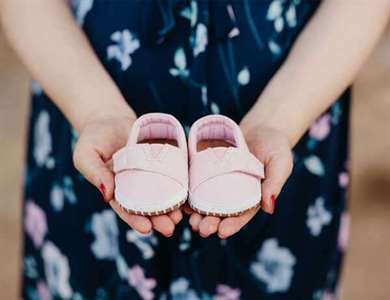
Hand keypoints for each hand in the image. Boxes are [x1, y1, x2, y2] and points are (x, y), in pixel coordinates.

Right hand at [72, 114, 182, 236]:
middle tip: (169, 228)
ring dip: (171, 207)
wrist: (110, 118)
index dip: (135, 219)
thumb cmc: (94, 137)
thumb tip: (107, 196)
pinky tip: (187, 196)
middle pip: (147, 206)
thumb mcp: (86, 154)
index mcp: (115, 189)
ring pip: (162, 194)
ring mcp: (149, 174)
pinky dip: (179, 186)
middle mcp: (134, 186)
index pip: (125, 208)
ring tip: (179, 217)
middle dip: (157, 219)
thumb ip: (94, 173)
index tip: (146, 229)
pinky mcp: (161, 161)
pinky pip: (172, 174)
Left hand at [186, 122, 292, 238]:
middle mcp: (235, 193)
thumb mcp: (280, 162)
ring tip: (190, 220)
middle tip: (201, 228)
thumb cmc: (275, 145)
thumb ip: (275, 183)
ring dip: (197, 212)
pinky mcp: (210, 169)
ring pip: (207, 201)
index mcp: (253, 197)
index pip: (242, 215)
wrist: (262, 127)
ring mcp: (221, 182)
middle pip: (222, 212)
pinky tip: (182, 200)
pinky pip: (199, 183)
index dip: (232, 225)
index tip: (222, 232)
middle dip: (211, 222)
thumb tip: (269, 209)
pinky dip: (190, 193)